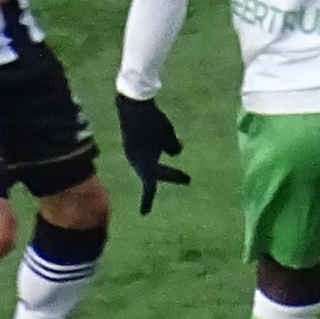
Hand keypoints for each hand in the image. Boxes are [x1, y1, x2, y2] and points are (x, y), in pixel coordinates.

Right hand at [116, 92, 190, 209]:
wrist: (132, 104)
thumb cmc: (152, 122)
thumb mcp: (167, 135)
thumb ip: (173, 147)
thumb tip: (176, 152)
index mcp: (143, 164)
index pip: (150, 185)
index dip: (150, 198)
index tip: (144, 214)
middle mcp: (136, 161)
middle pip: (154, 174)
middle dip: (170, 175)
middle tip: (187, 178)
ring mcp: (132, 151)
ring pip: (149, 163)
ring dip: (161, 165)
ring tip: (177, 158)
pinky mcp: (132, 143)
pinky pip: (146, 153)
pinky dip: (155, 153)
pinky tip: (161, 145)